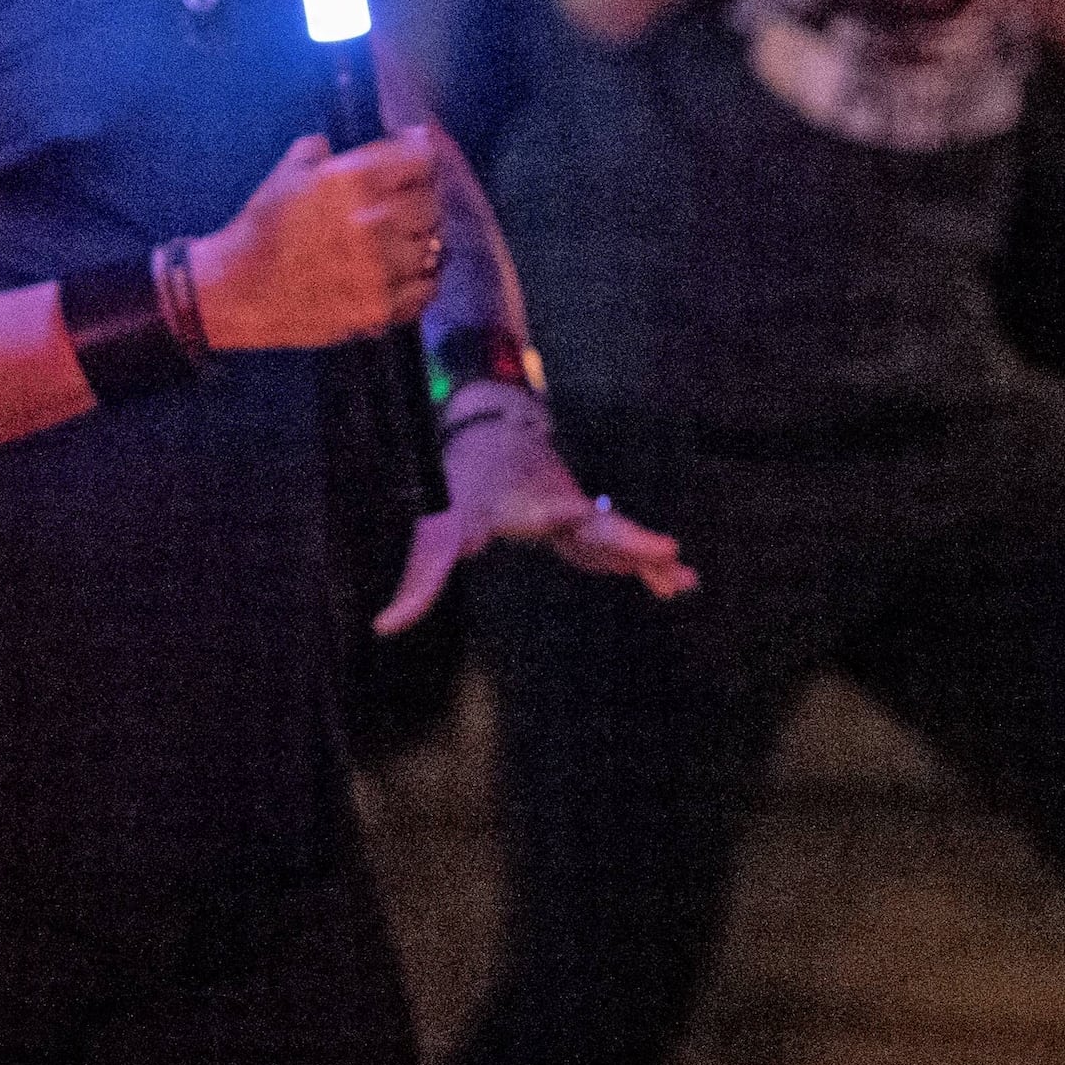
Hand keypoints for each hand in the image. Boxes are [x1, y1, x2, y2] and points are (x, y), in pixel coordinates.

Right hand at [188, 129, 446, 353]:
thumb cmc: (263, 228)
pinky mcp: (381, 308)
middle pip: (432, 203)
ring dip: (422, 241)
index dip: (420, 157)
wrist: (238, 290)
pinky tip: (402, 273)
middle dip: (420, 199)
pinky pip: (427, 288)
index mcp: (353, 180)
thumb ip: (324, 151)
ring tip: (402, 241)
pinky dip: (421, 279)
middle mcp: (375, 222)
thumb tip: (351, 144)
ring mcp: (382, 269)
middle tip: (403, 205)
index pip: (421, 159)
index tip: (414, 160)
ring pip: (436, 246)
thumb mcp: (289, 173)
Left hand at [372, 394, 696, 633]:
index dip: (557, 511)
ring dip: (647, 554)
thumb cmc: (465, 489)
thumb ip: (419, 580)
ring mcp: (579, 512)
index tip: (577, 510)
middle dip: (624, 536)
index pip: (541, 508)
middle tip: (660, 547)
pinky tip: (674, 584)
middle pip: (595, 524)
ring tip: (681, 576)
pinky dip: (647, 562)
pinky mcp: (590, 523)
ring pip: (616, 534)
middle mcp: (557, 505)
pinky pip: (622, 544)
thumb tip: (383, 628)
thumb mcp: (436, 532)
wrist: (496, 437)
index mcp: (520, 504)